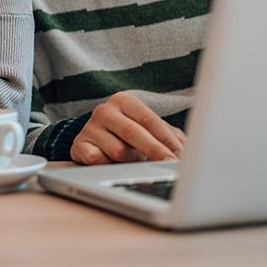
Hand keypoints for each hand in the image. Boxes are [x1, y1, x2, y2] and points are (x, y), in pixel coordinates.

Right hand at [70, 92, 185, 164]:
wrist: (94, 143)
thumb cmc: (128, 137)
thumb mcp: (149, 131)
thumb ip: (170, 137)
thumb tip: (188, 152)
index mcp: (125, 101)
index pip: (149, 119)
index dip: (167, 139)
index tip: (181, 156)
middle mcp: (105, 110)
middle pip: (133, 132)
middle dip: (155, 151)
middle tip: (169, 165)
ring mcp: (89, 127)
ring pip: (117, 151)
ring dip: (129, 162)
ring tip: (131, 162)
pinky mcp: (78, 145)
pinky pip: (97, 160)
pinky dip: (108, 165)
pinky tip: (110, 164)